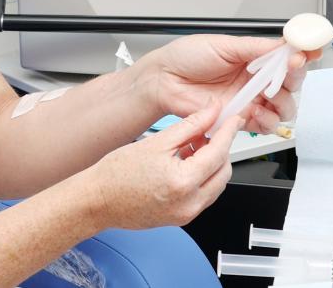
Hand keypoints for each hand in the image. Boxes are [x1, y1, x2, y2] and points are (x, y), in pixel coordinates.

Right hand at [86, 103, 242, 230]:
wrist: (98, 200)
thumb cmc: (116, 174)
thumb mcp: (155, 142)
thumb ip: (189, 126)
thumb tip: (210, 113)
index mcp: (183, 182)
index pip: (219, 153)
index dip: (228, 133)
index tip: (233, 120)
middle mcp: (189, 203)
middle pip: (223, 172)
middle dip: (221, 150)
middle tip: (208, 131)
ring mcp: (186, 214)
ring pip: (216, 185)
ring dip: (212, 164)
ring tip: (192, 147)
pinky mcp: (182, 218)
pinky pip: (203, 195)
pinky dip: (201, 178)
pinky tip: (185, 163)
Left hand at [138, 35, 320, 133]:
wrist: (164, 80)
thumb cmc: (186, 57)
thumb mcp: (224, 45)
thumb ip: (257, 48)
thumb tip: (285, 45)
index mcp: (253, 58)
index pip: (286, 59)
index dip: (301, 57)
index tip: (310, 53)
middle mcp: (254, 80)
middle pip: (291, 84)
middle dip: (293, 80)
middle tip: (285, 73)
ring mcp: (248, 100)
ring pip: (283, 107)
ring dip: (282, 103)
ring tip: (267, 96)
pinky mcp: (239, 119)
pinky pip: (265, 125)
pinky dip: (267, 121)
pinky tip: (257, 113)